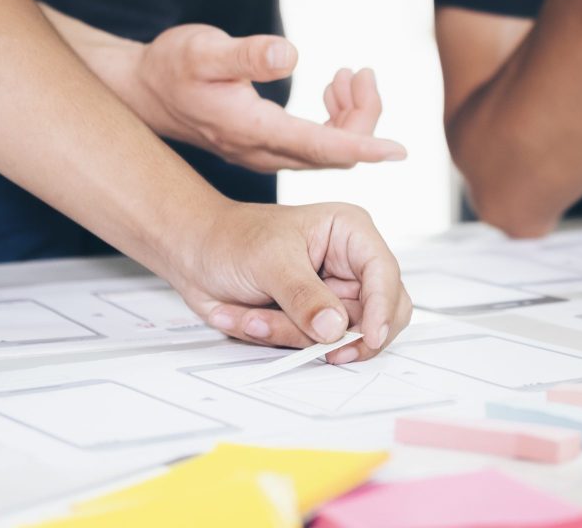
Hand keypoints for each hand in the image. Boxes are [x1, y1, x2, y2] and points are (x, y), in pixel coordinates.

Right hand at [128, 24, 405, 171]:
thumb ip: (248, 55)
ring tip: (347, 76)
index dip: (364, 145)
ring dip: (350, 115)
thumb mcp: (204, 50)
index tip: (398, 151)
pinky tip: (331, 89)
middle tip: (363, 74)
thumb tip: (291, 54)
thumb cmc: (171, 67)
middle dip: (362, 115)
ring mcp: (264, 152)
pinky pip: (314, 143)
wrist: (143, 90)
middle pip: (334, 151)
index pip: (322, 146)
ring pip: (327, 149)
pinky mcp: (265, 145)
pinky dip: (334, 118)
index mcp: (254, 130)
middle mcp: (263, 151)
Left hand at [174, 200, 411, 362]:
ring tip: (251, 317)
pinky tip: (248, 318)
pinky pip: (312, 345)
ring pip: (341, 336)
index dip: (382, 308)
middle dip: (337, 332)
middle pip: (377, 313)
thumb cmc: (233, 239)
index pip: (385, 273)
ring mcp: (333, 295)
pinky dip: (279, 338)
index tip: (370, 337)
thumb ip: (304, 297)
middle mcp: (350, 264)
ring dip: (291, 334)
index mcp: (350, 232)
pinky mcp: (314, 320)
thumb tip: (336, 328)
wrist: (196, 254)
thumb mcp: (270, 261)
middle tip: (319, 349)